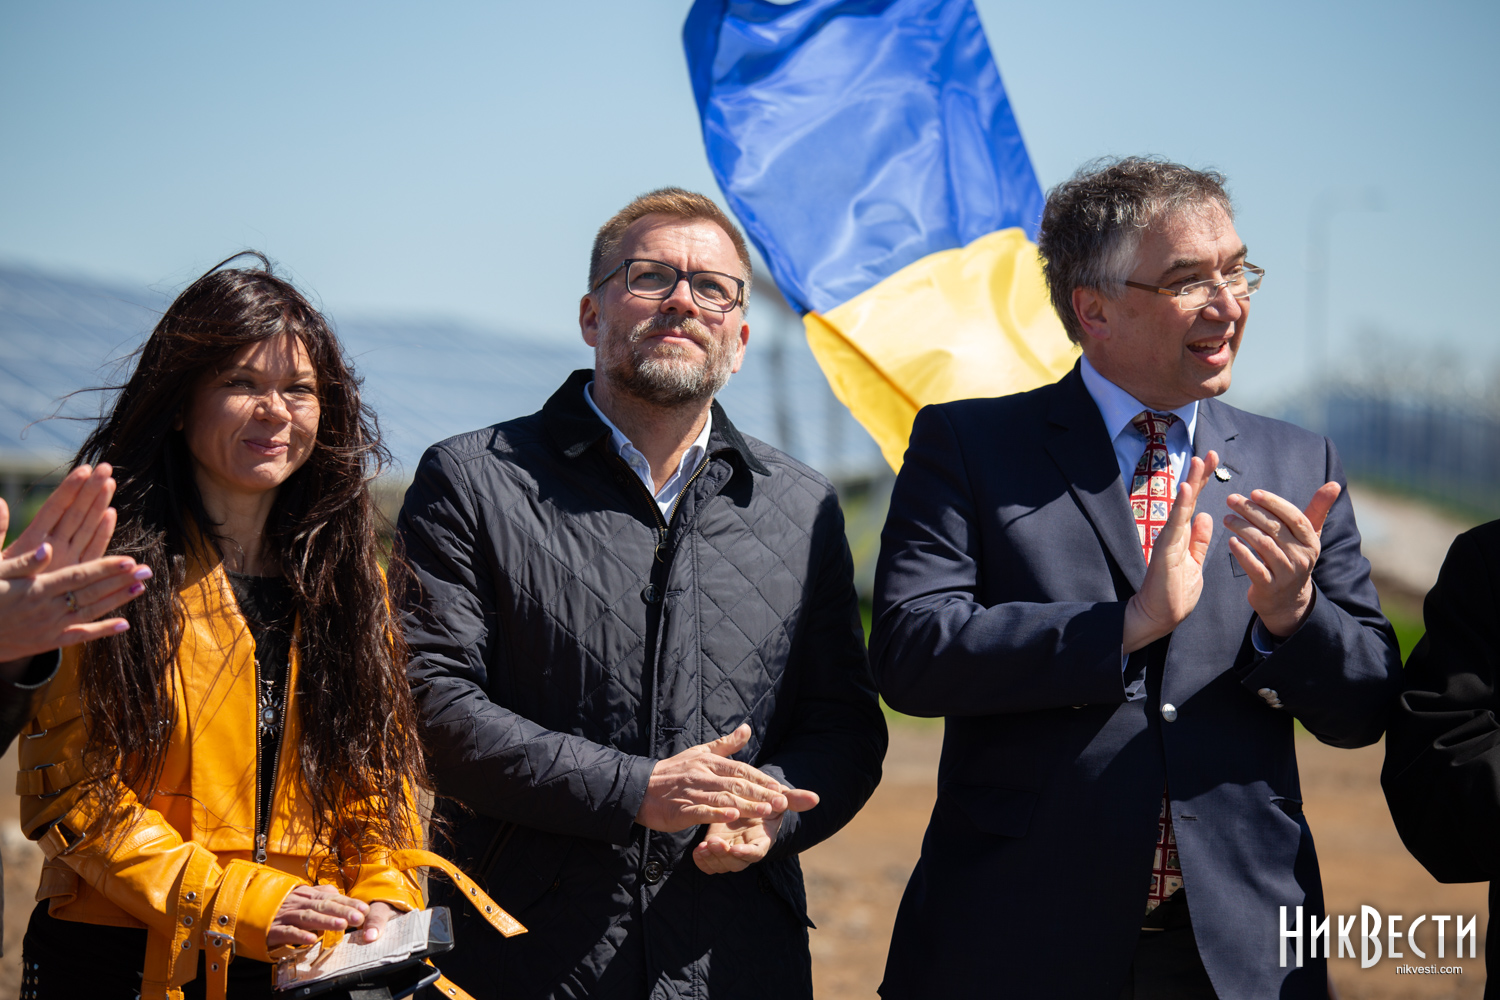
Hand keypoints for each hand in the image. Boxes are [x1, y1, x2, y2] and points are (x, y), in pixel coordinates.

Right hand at [0, 471, 150, 667]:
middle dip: (121, 581)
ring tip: (142, 588)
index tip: (129, 560)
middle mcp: (47, 610)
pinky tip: (124, 625)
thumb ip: (22, 561)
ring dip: (118, 600)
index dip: (105, 568)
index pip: (78, 576)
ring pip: (91, 613)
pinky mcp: (48, 642)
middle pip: (92, 593)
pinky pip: (80, 637)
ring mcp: (50, 628)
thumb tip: (47, 548)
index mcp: (36, 589)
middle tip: (148, 570)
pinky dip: (103, 631)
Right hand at [267, 884, 378, 948]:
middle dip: (342, 910)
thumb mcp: (302, 898)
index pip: (332, 898)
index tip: (365, 909)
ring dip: (325, 921)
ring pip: (307, 916)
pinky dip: (299, 935)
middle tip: (359, 917)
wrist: (249, 913)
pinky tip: (311, 940)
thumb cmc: (282, 908)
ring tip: (342, 925)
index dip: (349, 903)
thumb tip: (338, 893)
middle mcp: (299, 903)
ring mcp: (286, 915)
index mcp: (307, 896)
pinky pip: (287, 932)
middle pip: (323, 905)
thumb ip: (319, 895)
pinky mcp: (273, 929)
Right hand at [635, 724, 790, 832]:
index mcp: (710, 762)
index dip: (762, 779)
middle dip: (762, 793)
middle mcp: (703, 775)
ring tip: (766, 811)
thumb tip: (747, 729)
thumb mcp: (699, 752)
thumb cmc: (672, 771)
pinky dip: (717, 813)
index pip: (742, 770)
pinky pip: (702, 811)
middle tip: (783, 802)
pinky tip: (732, 816)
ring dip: (746, 804)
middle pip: (737, 783)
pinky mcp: (681, 809)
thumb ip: (725, 744)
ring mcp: (692, 792)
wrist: (640, 788)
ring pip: (724, 797)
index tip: (782, 788)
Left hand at [692, 785, 818, 874]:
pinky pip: (708, 864)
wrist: (748, 803)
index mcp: (762, 839)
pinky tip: (697, 851)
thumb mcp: (778, 798)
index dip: (746, 853)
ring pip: (721, 865)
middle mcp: (745, 849)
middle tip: (712, 843)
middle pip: (736, 863)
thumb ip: (794, 799)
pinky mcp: (716, 851)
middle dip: (724, 856)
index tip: (734, 848)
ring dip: (711, 858)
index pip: (756, 852)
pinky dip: (702, 860)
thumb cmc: (766, 801)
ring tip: (702, 847)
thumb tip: (816, 798)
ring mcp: (730, 851)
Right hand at [1123, 451, 1217, 653]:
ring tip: (1198, 461)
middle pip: (1188, 499)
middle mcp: (1174, 533)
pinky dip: (1181, 506)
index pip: (1195, 503)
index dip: (1203, 482)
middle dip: (1199, 475)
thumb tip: (1207, 517)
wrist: (1159, 616)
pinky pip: (1175, 524)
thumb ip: (1199, 541)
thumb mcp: (1195, 563)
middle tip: (1209, 453)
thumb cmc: (1175, 594)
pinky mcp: (1165, 550)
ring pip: (1181, 506)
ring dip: (1190, 483)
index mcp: (1183, 536)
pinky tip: (1186, 489)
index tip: (1213, 461)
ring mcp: (1168, 540)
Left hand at [1224, 482, 1340, 636]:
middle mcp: (1301, 557)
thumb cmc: (1294, 558)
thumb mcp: (1308, 536)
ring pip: (1263, 545)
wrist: (1287, 601)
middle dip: (1251, 511)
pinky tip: (1231, 542)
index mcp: (1311, 541)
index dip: (1274, 504)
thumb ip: (1318, 509)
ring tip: (1227, 518)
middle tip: (1232, 500)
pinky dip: (1242, 553)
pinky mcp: (1270, 587)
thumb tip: (1334, 483)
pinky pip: (1254, 567)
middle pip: (1275, 528)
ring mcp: (1286, 573)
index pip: (1295, 517)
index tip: (1254, 492)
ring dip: (1242, 529)